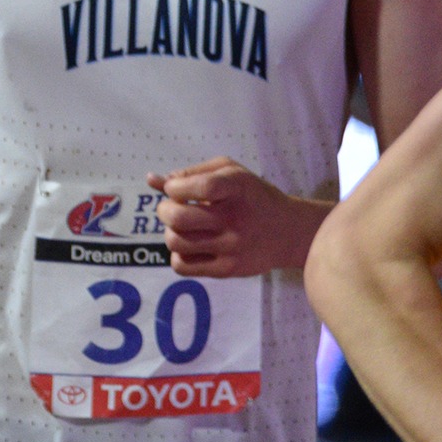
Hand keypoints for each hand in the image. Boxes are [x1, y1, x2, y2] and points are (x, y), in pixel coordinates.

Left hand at [150, 157, 330, 277]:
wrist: (288, 232)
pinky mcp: (227, 269)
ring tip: (182, 227)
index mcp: (237, 188)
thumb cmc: (253, 196)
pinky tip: (189, 245)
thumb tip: (153, 180)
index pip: (201, 187)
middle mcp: (234, 219)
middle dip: (164, 210)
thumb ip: (191, 173)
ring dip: (170, 232)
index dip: (176, 187)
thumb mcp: (230, 172)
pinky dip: (177, 254)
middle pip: (178, 218)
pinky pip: (182, 266)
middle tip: (170, 208)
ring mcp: (231, 247)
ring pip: (176, 242)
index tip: (174, 188)